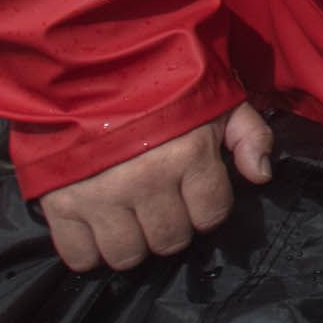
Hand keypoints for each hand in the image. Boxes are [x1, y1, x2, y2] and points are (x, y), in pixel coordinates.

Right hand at [37, 101, 271, 271]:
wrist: (85, 66)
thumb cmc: (158, 84)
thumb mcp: (216, 99)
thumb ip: (249, 134)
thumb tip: (262, 175)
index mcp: (187, 154)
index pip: (211, 215)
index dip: (208, 207)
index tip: (198, 194)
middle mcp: (145, 181)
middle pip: (170, 240)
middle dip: (173, 226)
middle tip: (163, 204)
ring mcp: (100, 196)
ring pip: (128, 255)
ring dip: (135, 242)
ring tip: (132, 218)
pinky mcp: (60, 203)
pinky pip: (80, 256)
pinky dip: (91, 252)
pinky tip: (99, 229)